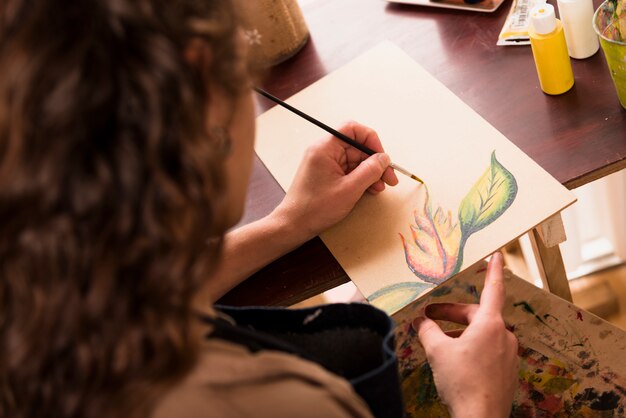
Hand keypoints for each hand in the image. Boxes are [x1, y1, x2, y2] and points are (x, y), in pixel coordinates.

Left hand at [273, 122, 397, 240]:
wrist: (294, 224)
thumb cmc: (316, 208)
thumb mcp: (349, 189)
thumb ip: (370, 171)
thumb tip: (384, 158)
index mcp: (325, 148)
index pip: (352, 129)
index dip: (371, 140)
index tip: (382, 158)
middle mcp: (324, 151)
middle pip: (356, 146)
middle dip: (374, 161)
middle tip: (389, 178)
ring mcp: (325, 163)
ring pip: (354, 160)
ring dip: (370, 172)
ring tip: (380, 188)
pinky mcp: (326, 174)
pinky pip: (348, 170)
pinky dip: (360, 178)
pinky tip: (370, 190)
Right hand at [413, 252, 518, 417]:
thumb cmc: (461, 382)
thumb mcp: (437, 351)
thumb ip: (427, 331)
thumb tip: (419, 321)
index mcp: (491, 324)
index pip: (493, 289)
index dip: (494, 270)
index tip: (498, 255)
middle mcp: (505, 336)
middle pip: (477, 315)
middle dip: (452, 315)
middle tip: (429, 318)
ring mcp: (508, 355)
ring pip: (481, 334)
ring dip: (460, 334)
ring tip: (438, 343)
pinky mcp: (507, 372)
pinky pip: (487, 351)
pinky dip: (470, 348)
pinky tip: (454, 361)